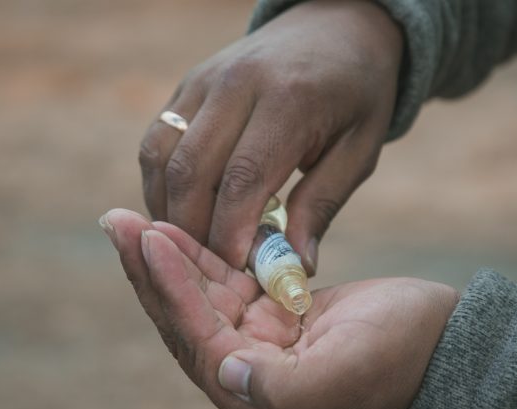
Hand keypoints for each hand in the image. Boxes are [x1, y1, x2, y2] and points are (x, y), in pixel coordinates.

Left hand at [100, 209, 458, 408]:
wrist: (444, 341)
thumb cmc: (406, 352)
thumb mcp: (352, 372)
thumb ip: (284, 389)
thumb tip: (221, 370)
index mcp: (264, 406)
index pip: (200, 344)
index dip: (172, 292)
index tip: (147, 238)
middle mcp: (251, 384)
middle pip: (186, 324)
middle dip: (150, 273)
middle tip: (115, 222)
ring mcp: (259, 352)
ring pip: (199, 303)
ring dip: (166, 262)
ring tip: (130, 220)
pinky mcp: (271, 322)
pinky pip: (224, 288)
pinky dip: (200, 260)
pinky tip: (173, 232)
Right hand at [139, 0, 402, 274]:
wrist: (336, 27)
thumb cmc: (356, 96)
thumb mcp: (359, 151)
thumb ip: (322, 205)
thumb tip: (295, 266)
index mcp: (290, 98)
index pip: (244, 176)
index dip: (231, 231)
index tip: (235, 272)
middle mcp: (237, 83)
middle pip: (191, 170)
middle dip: (194, 231)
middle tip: (212, 270)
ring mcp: (204, 79)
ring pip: (161, 156)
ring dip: (168, 210)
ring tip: (193, 247)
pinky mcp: (187, 84)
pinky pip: (157, 141)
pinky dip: (161, 184)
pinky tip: (183, 212)